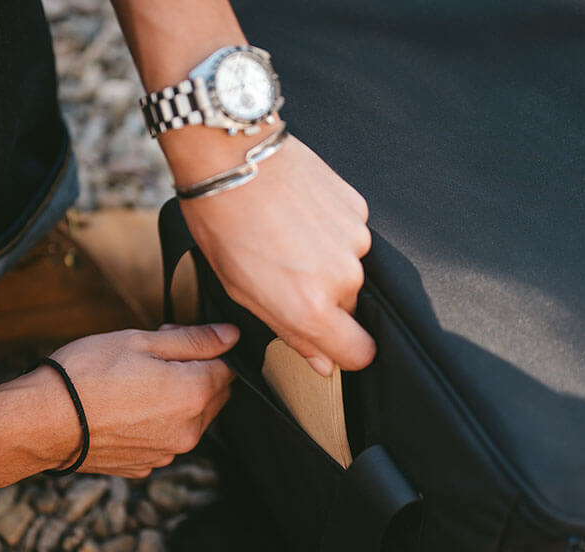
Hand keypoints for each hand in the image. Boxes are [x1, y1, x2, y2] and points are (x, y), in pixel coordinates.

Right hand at [40, 324, 237, 476]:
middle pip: (213, 395)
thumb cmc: (86, 375)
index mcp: (196, 394)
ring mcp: (168, 452)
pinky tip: (124, 409)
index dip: (203, 348)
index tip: (174, 340)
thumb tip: (231, 336)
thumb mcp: (142, 342)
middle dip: (194, 374)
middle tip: (152, 357)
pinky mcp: (146, 465)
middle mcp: (190, 430)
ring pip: (191, 418)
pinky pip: (165, 438)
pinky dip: (155, 423)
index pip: (227, 368)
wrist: (40, 423)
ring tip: (133, 383)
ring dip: (177, 400)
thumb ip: (194, 340)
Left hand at [178, 135, 374, 375]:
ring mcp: (355, 240)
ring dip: (327, 264)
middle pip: (351, 310)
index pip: (360, 354)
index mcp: (312, 307)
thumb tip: (322, 363)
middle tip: (287, 276)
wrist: (231, 156)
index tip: (330, 343)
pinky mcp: (358, 209)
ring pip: (350, 271)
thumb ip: (291, 333)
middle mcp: (343, 277)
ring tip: (289, 240)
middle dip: (326, 302)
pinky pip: (351, 237)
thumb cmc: (223, 225)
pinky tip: (301, 218)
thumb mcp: (244, 293)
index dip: (345, 353)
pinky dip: (331, 234)